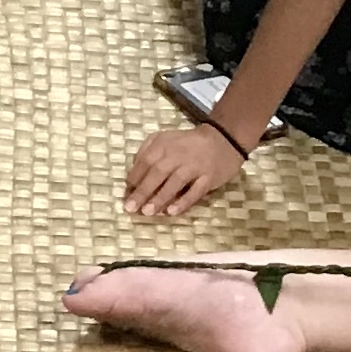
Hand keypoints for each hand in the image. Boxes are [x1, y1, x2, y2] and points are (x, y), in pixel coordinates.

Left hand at [124, 121, 245, 221]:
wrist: (224, 139)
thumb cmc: (188, 144)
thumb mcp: (165, 139)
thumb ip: (148, 151)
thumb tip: (132, 171)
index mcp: (164, 144)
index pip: (145, 162)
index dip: (134, 178)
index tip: (126, 194)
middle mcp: (178, 154)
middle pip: (157, 172)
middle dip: (142, 191)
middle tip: (130, 208)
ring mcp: (195, 166)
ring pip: (175, 182)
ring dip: (159, 198)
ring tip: (147, 212)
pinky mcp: (209, 177)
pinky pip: (195, 191)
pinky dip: (183, 202)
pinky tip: (171, 212)